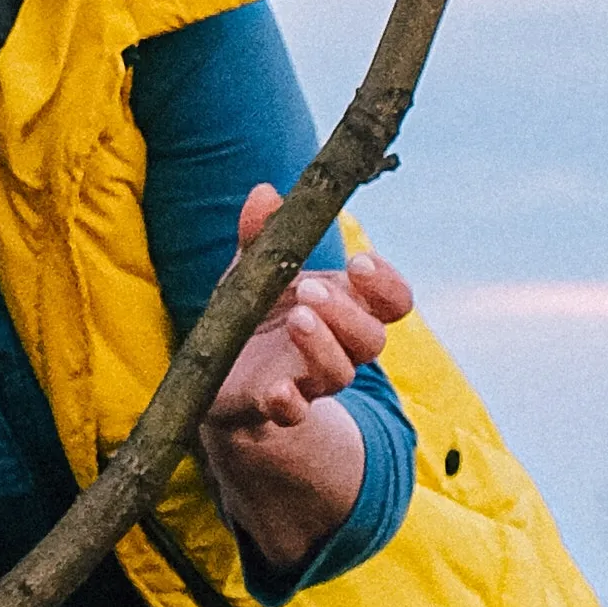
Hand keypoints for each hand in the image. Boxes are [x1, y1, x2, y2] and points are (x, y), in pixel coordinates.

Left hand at [197, 185, 415, 567]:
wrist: (215, 374)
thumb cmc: (249, 312)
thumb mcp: (252, 268)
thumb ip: (261, 234)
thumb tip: (264, 193)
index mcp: (344, 307)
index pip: (392, 302)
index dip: (386, 284)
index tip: (360, 262)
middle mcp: (338, 347)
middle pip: (372, 339)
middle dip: (347, 312)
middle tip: (310, 289)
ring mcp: (308, 380)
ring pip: (340, 373)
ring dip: (322, 346)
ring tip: (296, 318)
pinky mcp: (274, 407)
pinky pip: (294, 414)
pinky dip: (289, 404)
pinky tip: (277, 390)